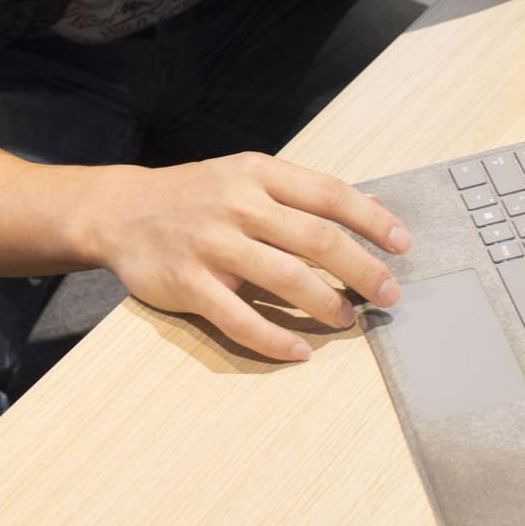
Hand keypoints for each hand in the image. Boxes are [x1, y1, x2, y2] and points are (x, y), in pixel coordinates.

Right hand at [84, 152, 409, 360]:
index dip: (372, 221)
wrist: (121, 211)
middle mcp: (237, 205)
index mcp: (257, 173)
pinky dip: (275, 339)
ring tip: (347, 319)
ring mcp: (211, 245)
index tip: (404, 245)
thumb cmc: (196, 195)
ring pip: (285, 278)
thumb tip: (375, 206)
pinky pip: (240, 319)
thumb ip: (305, 193)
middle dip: (363, 270)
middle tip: (388, 295)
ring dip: (326, 304)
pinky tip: (299, 352)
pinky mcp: (188, 284)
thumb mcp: (248, 177)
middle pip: (317, 239)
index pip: (328, 193)